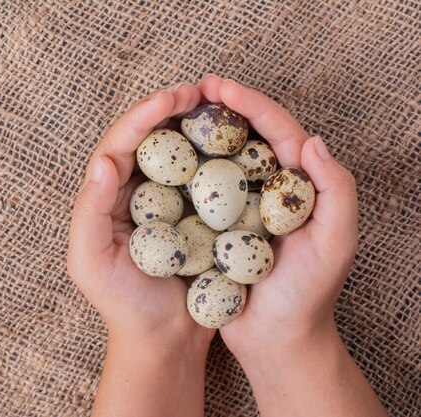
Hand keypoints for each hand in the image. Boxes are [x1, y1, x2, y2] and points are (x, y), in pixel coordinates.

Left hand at [67, 83, 212, 416]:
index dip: (143, 116)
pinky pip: (205, 180)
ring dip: (195, 126)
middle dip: (170, 110)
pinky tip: (237, 142)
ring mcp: (167, 204)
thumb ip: (90, 210)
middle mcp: (135, 193)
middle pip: (150, 140)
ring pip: (178, 154)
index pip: (121, 145)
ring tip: (218, 103)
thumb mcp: (91, 261)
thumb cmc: (122, 304)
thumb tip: (103, 160)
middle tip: (198, 88)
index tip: (173, 97)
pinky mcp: (195, 217)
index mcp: (107, 198)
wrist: (162, 339)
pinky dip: (217, 158)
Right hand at [197, 76, 358, 358]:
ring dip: (201, 132)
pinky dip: (186, 169)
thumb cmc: (308, 296)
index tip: (218, 86)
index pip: (278, 131)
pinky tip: (165, 159)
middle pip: (248, 136)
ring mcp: (243, 207)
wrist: (276, 340)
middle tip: (193, 89)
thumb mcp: (335, 244)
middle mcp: (271, 189)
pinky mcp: (220, 226)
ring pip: (221, 158)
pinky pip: (201, 190)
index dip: (251, 103)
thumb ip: (336, 192)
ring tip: (174, 113)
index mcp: (301, 185)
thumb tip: (313, 141)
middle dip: (223, 107)